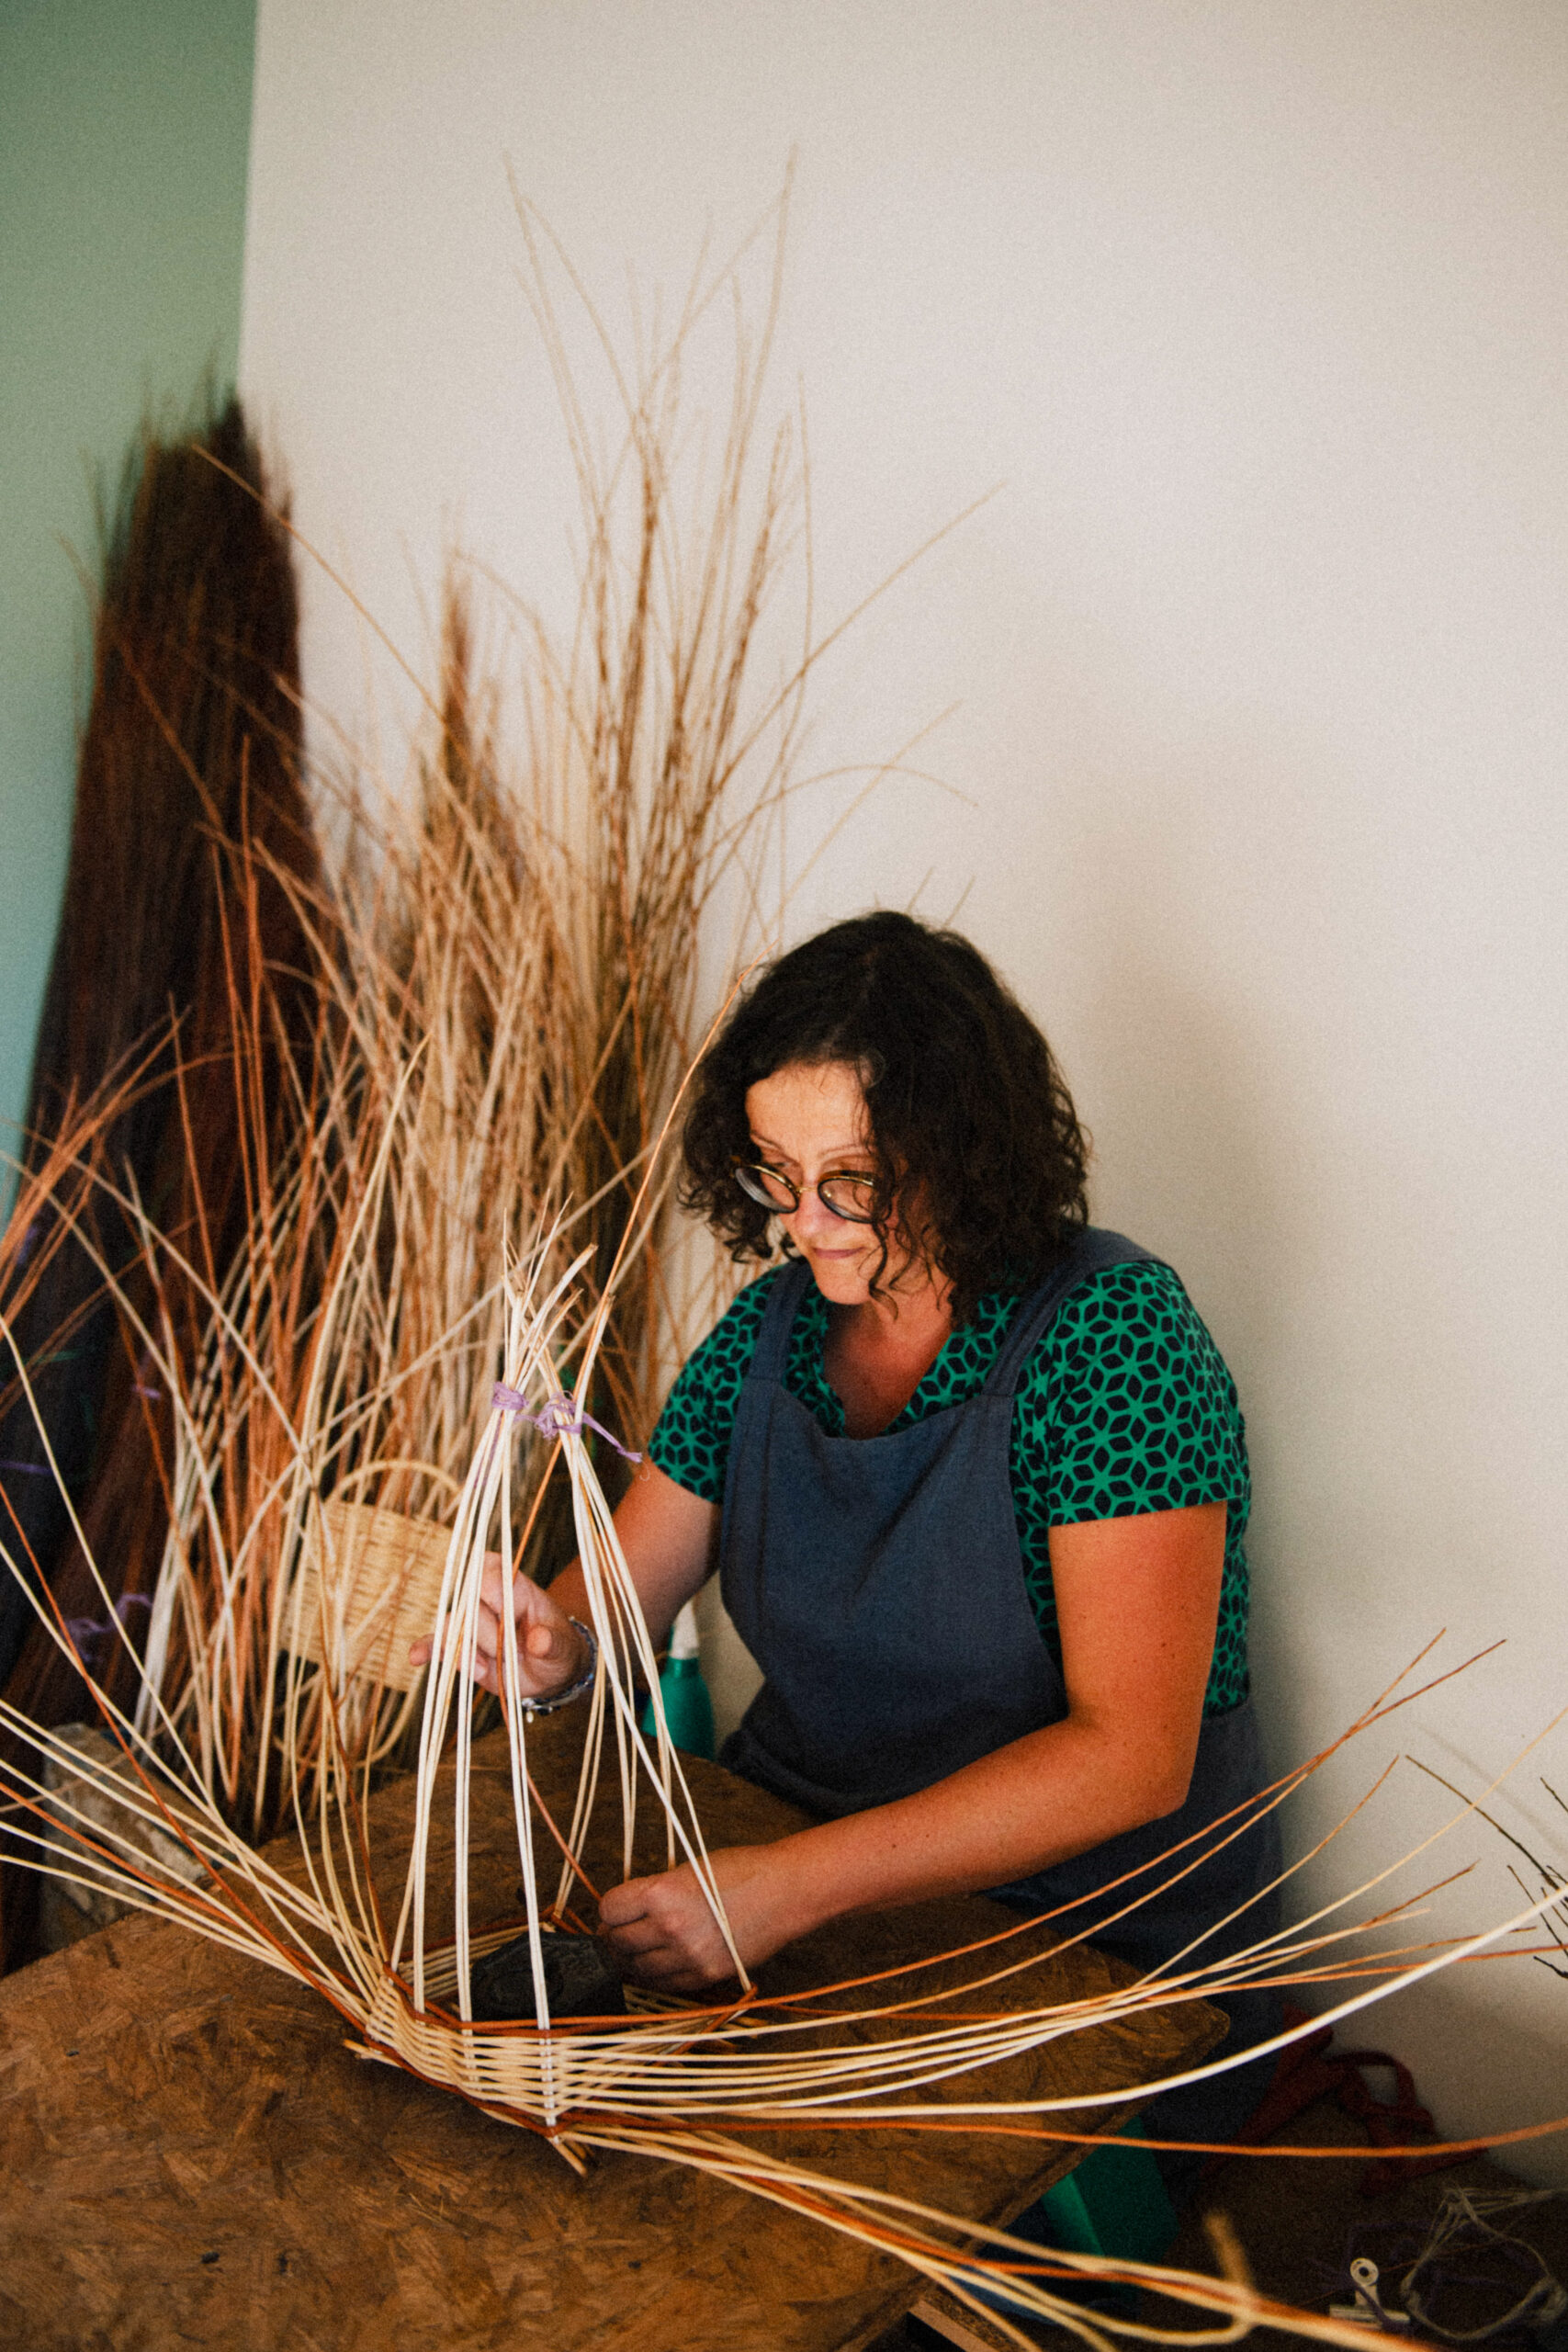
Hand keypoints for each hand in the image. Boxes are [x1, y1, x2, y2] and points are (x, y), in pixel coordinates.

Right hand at [408, 1552, 588, 1701]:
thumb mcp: (564, 1647)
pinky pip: (436, 1643)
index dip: (495, 1594)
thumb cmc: (558, 1649)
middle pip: (469, 1602)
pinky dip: (428, 1648)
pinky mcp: (460, 1646)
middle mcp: (489, 1599)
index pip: (491, 1571)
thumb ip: (553, 1643)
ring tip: (484, 1669)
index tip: (509, 1618)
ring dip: (466, 1651)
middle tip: (508, 1652)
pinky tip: (418, 1657)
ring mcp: (472, 1623)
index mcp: (516, 1586)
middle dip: (485, 1633)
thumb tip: (539, 1641)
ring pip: (452, 1625)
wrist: (548, 1673)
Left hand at [598, 1844, 805, 1992]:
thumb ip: (653, 1893)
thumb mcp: (687, 1870)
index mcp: (662, 1893)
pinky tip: (657, 1964)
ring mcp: (687, 1956)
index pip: (609, 1910)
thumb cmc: (740, 1871)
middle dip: (614, 1937)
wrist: (784, 1892)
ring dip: (631, 1960)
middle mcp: (670, 1928)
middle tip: (619, 1933)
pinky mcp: (704, 1976)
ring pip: (636, 1969)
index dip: (609, 1911)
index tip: (613, 1912)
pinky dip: (654, 1976)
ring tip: (637, 1950)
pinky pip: (663, 1985)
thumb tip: (624, 1914)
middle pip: (618, 1943)